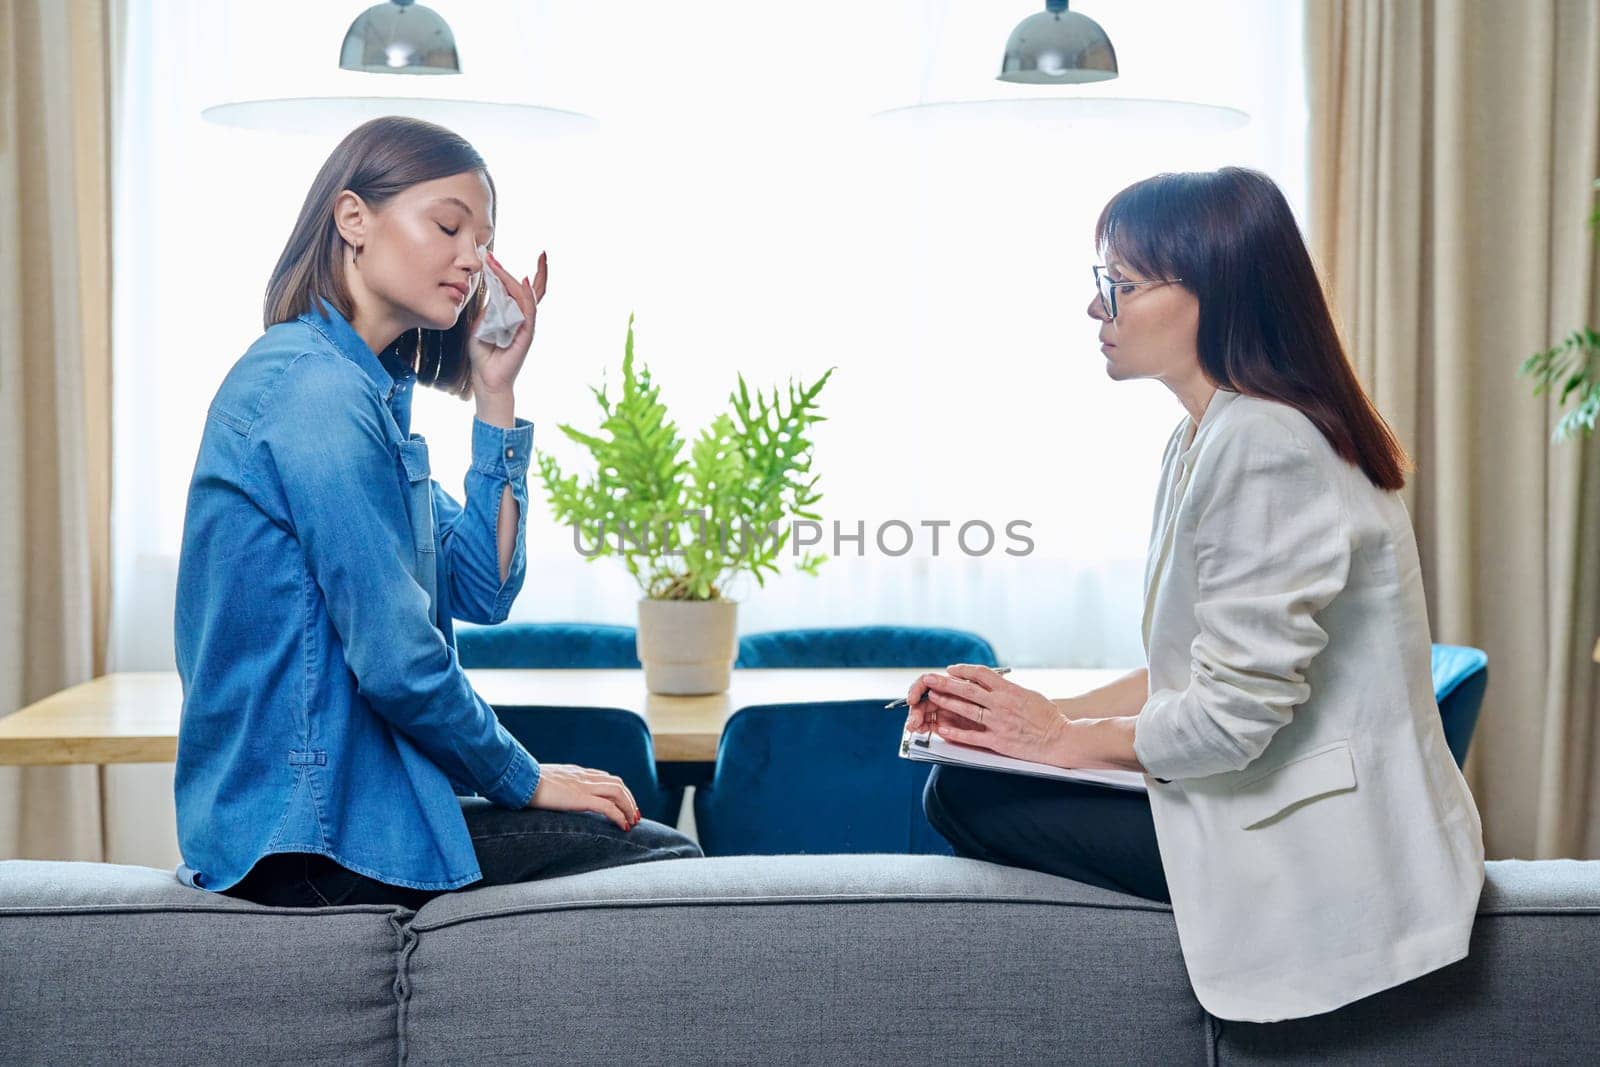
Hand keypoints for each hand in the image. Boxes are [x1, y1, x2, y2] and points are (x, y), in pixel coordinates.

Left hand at [467, 249, 546, 401]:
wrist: (485, 378)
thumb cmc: (483, 352)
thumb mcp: (481, 323)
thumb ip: (490, 307)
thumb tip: (493, 286)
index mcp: (513, 313)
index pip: (520, 289)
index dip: (511, 271)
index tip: (496, 255)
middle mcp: (523, 317)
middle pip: (534, 290)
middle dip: (539, 270)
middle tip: (539, 253)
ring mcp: (526, 326)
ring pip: (526, 297)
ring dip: (513, 278)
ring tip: (500, 265)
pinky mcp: (526, 335)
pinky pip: (529, 312)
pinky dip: (527, 297)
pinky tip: (524, 282)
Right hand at [526, 763, 640, 831]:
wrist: (519, 779)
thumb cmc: (523, 782)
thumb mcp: (541, 781)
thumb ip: (550, 786)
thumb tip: (546, 794)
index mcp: (575, 772)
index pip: (604, 777)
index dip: (618, 790)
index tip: (622, 803)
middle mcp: (583, 776)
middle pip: (617, 783)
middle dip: (629, 799)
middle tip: (633, 815)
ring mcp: (583, 785)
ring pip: (618, 792)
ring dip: (628, 807)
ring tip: (631, 822)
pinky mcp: (581, 798)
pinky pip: (608, 807)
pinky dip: (619, 816)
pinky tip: (623, 827)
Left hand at [916, 664, 1070, 763]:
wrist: (1061, 739)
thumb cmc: (1049, 717)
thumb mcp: (1030, 695)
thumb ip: (1010, 689)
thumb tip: (995, 682)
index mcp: (1010, 690)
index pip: (981, 674)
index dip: (963, 670)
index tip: (952, 669)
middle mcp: (1002, 704)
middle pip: (968, 689)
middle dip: (946, 682)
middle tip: (929, 678)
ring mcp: (999, 723)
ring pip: (966, 710)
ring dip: (947, 702)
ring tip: (933, 697)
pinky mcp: (998, 741)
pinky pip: (972, 736)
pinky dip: (955, 733)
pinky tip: (942, 728)